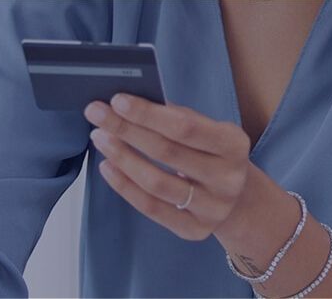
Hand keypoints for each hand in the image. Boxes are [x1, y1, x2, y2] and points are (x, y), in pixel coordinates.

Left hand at [83, 93, 273, 239]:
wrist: (235, 196)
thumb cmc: (209, 152)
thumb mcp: (206, 128)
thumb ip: (175, 116)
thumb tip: (127, 105)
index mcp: (235, 144)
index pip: (185, 127)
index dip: (148, 114)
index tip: (117, 100)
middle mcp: (228, 178)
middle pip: (167, 152)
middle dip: (125, 129)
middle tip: (96, 113)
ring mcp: (213, 208)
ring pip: (156, 182)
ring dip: (122, 157)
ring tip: (100, 138)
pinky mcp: (195, 230)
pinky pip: (151, 207)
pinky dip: (124, 186)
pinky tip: (108, 166)